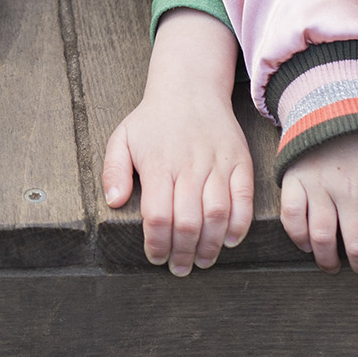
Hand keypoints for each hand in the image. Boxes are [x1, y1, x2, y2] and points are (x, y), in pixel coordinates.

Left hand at [100, 9, 252, 274]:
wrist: (190, 88)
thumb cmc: (153, 119)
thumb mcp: (122, 138)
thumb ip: (113, 170)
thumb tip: (116, 202)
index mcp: (158, 164)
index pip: (157, 216)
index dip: (157, 243)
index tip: (156, 257)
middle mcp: (189, 166)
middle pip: (188, 222)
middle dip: (183, 253)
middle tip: (180, 268)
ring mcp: (217, 164)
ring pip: (217, 214)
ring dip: (211, 245)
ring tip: (203, 260)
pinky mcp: (239, 162)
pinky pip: (244, 199)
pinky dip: (239, 224)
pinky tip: (229, 239)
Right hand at [278, 130, 357, 273]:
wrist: (339, 104)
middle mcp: (349, 190)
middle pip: (356, 245)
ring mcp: (319, 185)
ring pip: (321, 236)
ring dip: (328, 260)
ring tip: (334, 264)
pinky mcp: (295, 179)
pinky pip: (291, 216)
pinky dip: (298, 237)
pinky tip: (308, 244)